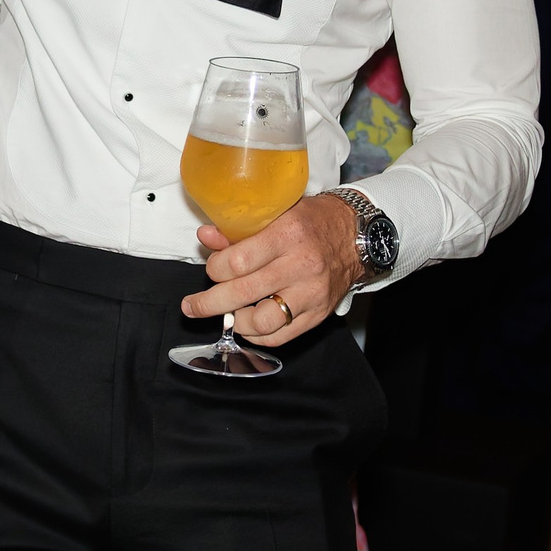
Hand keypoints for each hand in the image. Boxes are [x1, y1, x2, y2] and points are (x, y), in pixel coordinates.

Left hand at [180, 193, 362, 344]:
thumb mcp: (277, 213)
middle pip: (243, 293)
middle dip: (209, 303)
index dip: (215, 269)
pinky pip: (281, 336)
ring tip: (228, 314)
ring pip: (262, 322)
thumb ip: (238, 229)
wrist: (357, 236)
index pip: (238, 261)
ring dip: (236, 322)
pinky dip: (258, 336)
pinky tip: (249, 324)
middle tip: (193, 306)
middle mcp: (301, 265)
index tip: (212, 269)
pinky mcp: (318, 313)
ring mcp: (311, 293)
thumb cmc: (314, 221)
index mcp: (288, 234)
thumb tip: (205, 236)